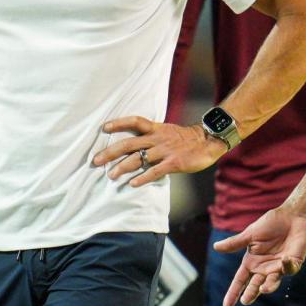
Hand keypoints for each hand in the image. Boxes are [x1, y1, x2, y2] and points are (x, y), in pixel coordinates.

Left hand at [92, 116, 225, 186]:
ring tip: (110, 175)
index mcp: (156, 129)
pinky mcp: (174, 163)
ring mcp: (165, 151)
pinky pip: (155, 171)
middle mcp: (157, 138)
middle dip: (111, 152)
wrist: (209, 141)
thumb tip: (135, 145)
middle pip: (129, 143)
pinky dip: (143, 178)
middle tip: (96, 160)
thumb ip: (152, 136)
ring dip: (123, 167)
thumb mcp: (167, 131)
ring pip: (139, 159)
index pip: (135, 121)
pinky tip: (133, 184)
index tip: (104, 128)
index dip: (119, 123)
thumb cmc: (186, 139)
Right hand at [214, 205, 305, 305]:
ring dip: (269, 286)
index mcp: (252, 262)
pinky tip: (284, 260)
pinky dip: (287, 266)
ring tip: (263, 289)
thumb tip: (215, 247)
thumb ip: (235, 243)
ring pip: (273, 281)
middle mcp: (265, 268)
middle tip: (246, 300)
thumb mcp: (250, 234)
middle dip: (251, 293)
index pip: (240, 280)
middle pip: (255, 284)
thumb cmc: (271, 224)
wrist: (292, 216)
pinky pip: (290, 268)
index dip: (233, 292)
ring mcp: (279, 267)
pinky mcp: (294, 262)